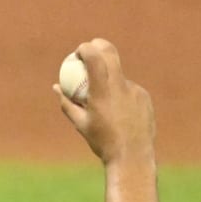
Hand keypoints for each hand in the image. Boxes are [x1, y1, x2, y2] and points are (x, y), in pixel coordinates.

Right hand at [55, 38, 155, 165]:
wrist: (132, 156)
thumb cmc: (102, 141)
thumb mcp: (80, 123)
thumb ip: (67, 103)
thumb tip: (56, 87)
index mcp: (102, 93)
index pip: (95, 59)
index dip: (86, 48)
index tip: (78, 51)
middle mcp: (120, 87)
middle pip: (110, 53)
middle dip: (98, 45)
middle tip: (89, 50)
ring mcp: (135, 90)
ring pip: (118, 75)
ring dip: (108, 79)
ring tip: (103, 103)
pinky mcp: (144, 96)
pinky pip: (128, 89)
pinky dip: (119, 94)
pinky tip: (118, 113)